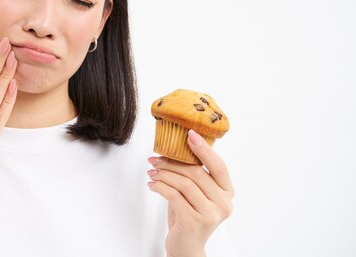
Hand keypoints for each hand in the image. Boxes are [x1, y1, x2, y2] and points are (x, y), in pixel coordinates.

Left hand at [147, 130, 234, 256]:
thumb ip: (194, 175)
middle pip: (196, 173)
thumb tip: (175, 148)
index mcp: (228, 192)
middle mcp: (224, 203)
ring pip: (184, 183)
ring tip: (152, 171)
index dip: (204, 149)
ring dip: (164, 174)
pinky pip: (174, 195)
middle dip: (172, 162)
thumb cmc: (189, 216)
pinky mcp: (195, 221)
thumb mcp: (195, 194)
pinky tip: (153, 184)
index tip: (189, 134)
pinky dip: (160, 186)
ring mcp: (211, 213)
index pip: (218, 166)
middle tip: (155, 158)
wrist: (186, 247)